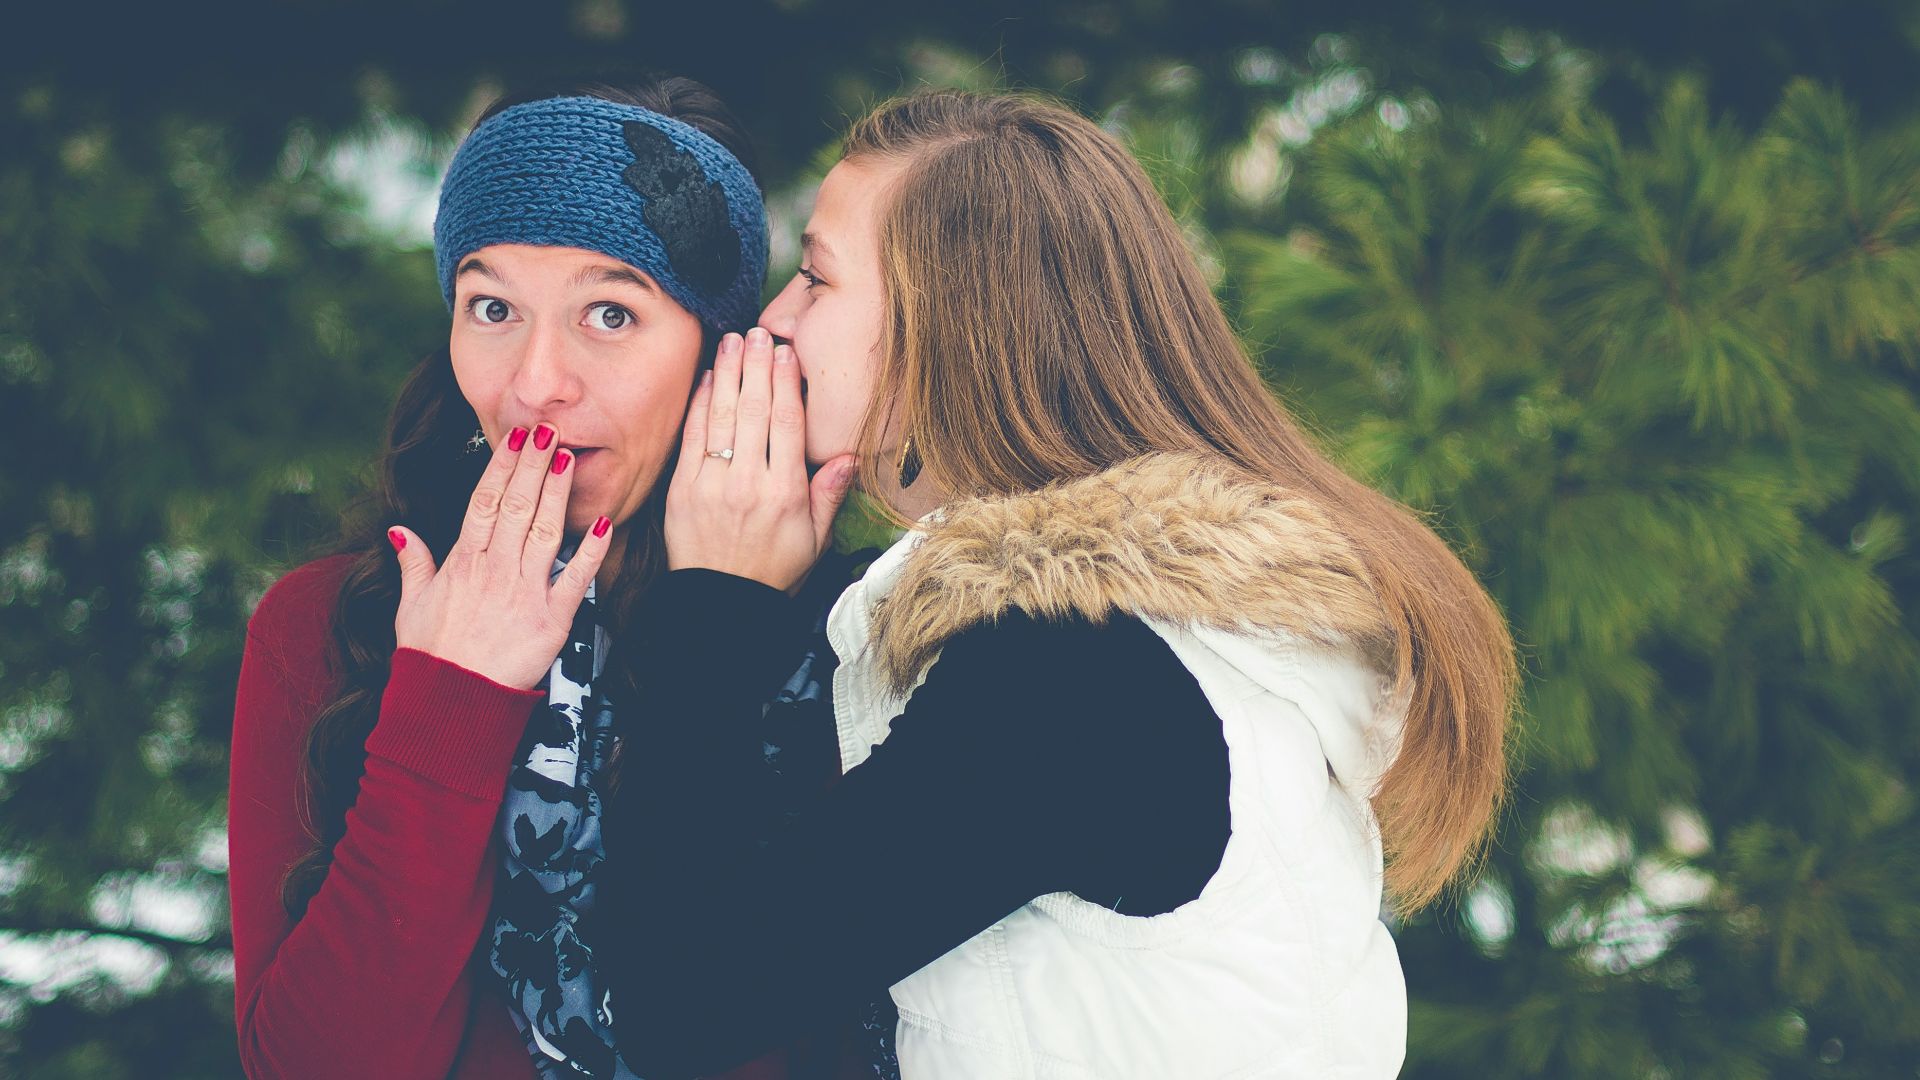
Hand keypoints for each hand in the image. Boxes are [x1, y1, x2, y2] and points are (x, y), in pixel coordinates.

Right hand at [386, 422, 613, 690]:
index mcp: (462, 563)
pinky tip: (604, 523)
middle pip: (516, 506)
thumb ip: (413, 564)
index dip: (501, 467)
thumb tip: (399, 531)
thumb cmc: (430, 657)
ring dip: (557, 493)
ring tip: (569, 458)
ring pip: (543, 531)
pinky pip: (575, 580)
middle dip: (532, 465)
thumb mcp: (411, 606)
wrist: (449, 703)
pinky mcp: (552, 620)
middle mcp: (494, 571)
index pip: (484, 502)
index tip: (514, 438)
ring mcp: (523, 593)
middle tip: (547, 429)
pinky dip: (591, 551)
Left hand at [664, 327, 856, 592]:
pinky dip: (700, 404)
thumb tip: (848, 456)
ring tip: (733, 340)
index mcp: (785, 493)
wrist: (722, 604)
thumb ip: (829, 495)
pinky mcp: (683, 489)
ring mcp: (712, 484)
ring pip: (723, 417)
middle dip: (757, 366)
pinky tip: (709, 377)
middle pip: (754, 410)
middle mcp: (749, 483)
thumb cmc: (773, 571)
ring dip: (728, 373)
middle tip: (759, 332)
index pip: (786, 424)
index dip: (787, 383)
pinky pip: (693, 437)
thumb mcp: (815, 540)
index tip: (787, 353)